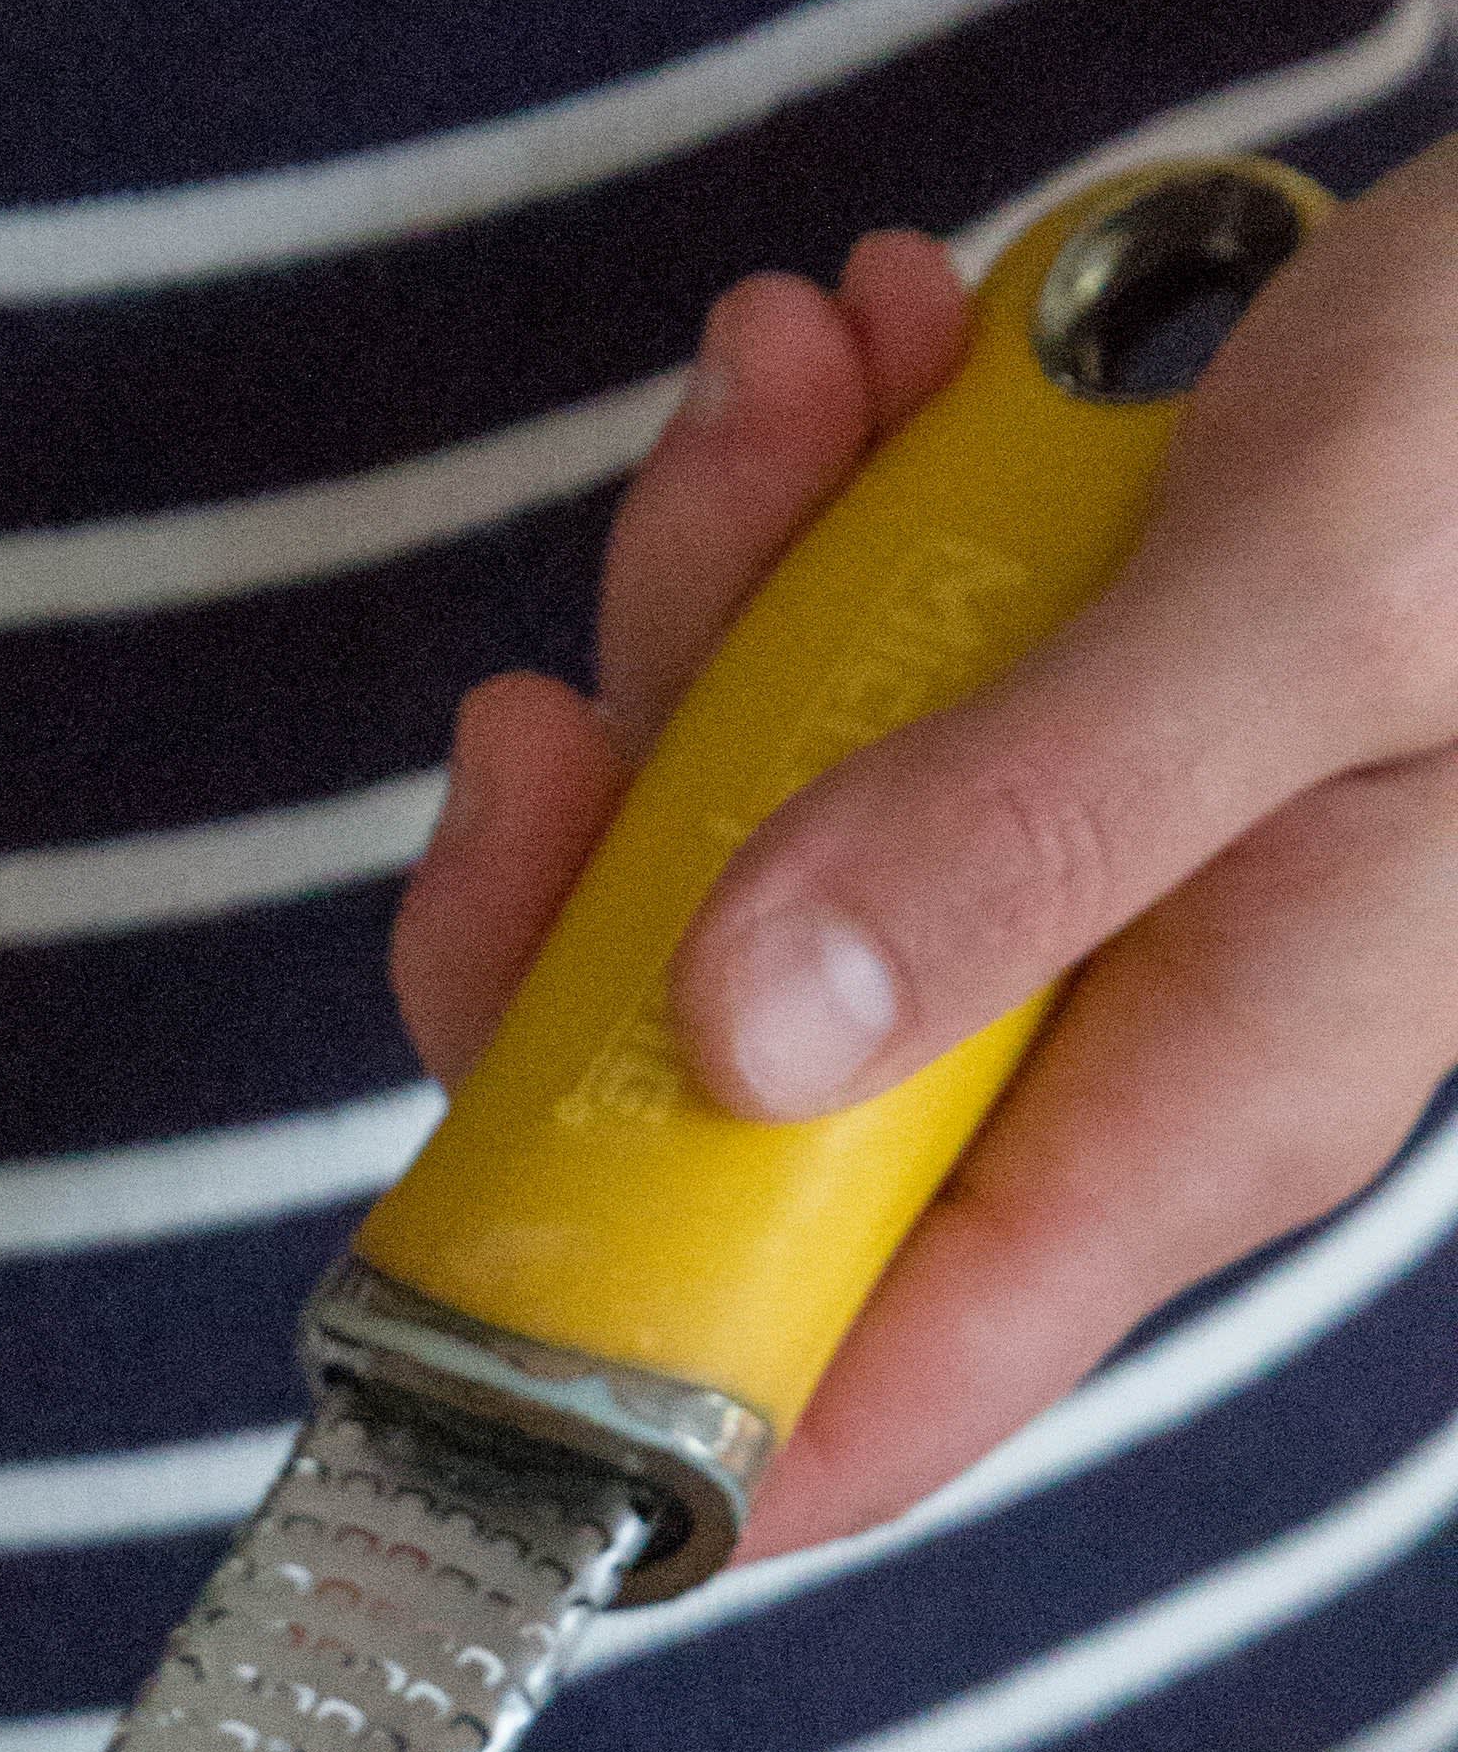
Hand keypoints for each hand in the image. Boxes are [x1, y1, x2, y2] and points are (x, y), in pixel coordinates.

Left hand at [388, 135, 1457, 1556]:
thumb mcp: (1316, 613)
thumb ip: (1030, 832)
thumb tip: (739, 1040)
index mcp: (1185, 1118)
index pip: (844, 1400)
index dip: (609, 1384)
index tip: (435, 1240)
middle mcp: (1098, 1048)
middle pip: (702, 1106)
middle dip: (587, 886)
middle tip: (563, 687)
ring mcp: (1062, 897)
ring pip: (739, 855)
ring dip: (704, 614)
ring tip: (786, 372)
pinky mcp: (1045, 746)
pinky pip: (838, 692)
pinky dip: (807, 518)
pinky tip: (865, 351)